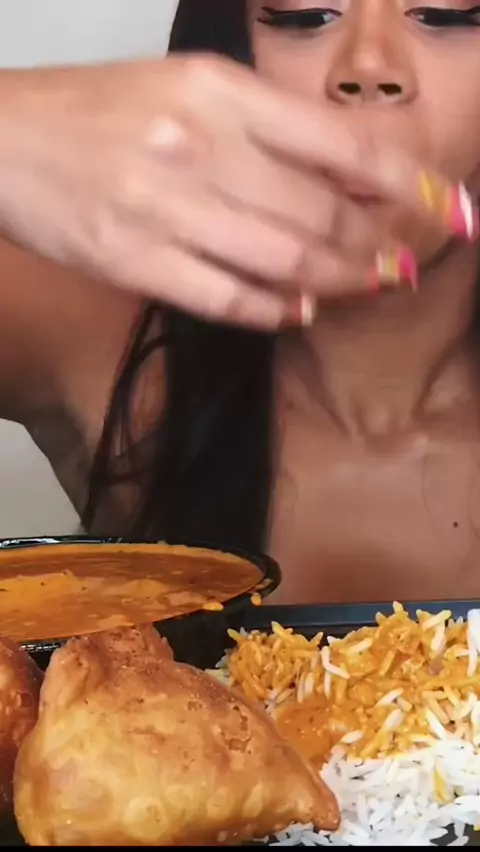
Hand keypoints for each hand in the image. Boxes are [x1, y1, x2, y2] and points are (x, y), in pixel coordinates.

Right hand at [0, 56, 473, 329]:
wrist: (7, 141)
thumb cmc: (101, 114)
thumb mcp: (192, 93)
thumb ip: (268, 132)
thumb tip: (346, 182)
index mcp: (219, 93)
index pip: (340, 142)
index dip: (404, 183)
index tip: (444, 209)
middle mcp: (200, 147)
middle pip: (321, 214)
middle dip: (377, 247)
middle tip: (402, 264)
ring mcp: (166, 209)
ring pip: (284, 262)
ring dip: (337, 282)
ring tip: (364, 287)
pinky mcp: (136, 263)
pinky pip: (227, 298)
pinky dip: (272, 311)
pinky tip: (295, 312)